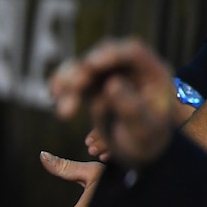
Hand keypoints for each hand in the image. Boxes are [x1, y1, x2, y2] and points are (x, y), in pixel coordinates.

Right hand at [50, 38, 193, 165]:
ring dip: (68, 82)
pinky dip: (61, 86)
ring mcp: (108, 76)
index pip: (132, 52)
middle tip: (73, 87)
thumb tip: (110, 84)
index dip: (111, 54)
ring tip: (62, 104)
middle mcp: (129, 69)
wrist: (139, 154)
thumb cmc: (148, 141)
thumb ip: (131, 106)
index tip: (91, 64)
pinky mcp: (91, 87)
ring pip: (82, 68)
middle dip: (83, 71)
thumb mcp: (144, 129)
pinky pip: (72, 81)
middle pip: (101, 57)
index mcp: (152, 73)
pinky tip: (54, 95)